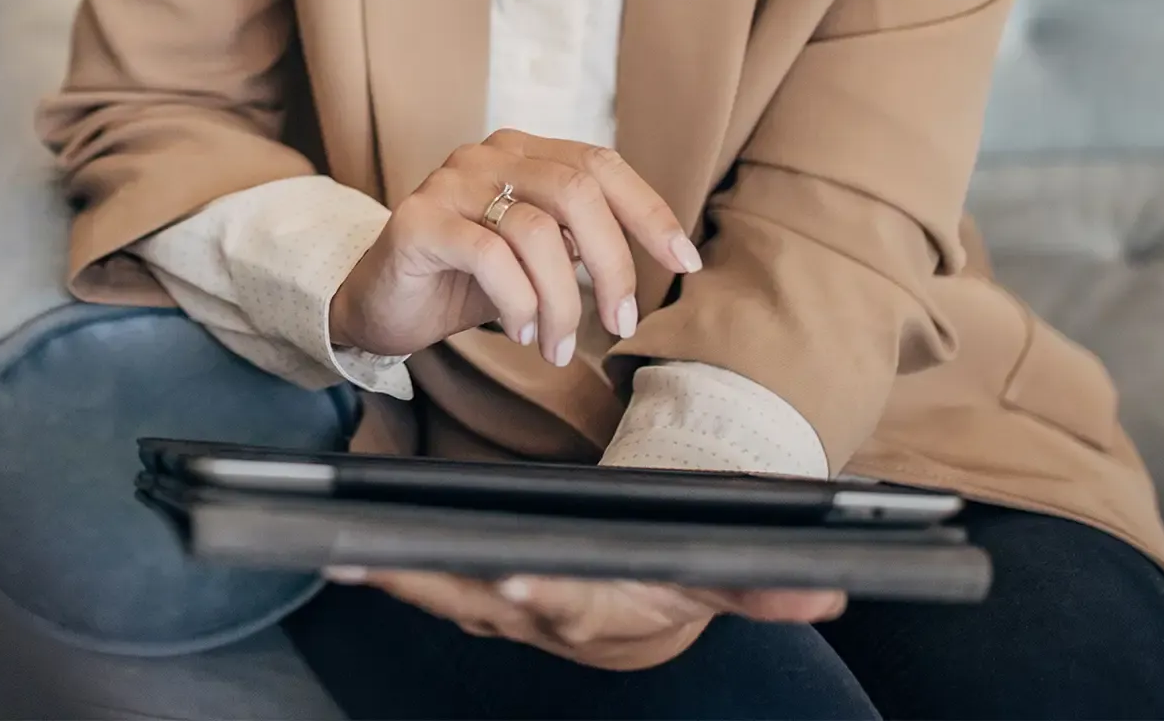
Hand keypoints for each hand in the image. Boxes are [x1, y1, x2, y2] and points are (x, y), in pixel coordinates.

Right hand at [328, 132, 701, 365]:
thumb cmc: (462, 280)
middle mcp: (486, 156)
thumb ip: (577, 241)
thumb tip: (651, 256)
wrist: (378, 303)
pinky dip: (518, 301)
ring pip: (537, 231)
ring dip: (562, 302)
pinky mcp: (418, 222)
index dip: (649, 210)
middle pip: (577, 191)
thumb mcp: (532, 256)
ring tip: (556, 345)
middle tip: (620, 322)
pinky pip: (489, 256)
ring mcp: (449, 184)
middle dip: (613, 263)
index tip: (684, 261)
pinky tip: (520, 331)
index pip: (600, 164)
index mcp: (521, 154)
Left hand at [329, 568, 844, 670]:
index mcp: (598, 607)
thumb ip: (761, 584)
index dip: (550, 593)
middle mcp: (542, 612)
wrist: (636, 603)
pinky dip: (388, 565)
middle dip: (429, 582)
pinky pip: (424, 575)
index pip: (573, 604)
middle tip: (374, 562)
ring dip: (391, 575)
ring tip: (338, 554)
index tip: (524, 579)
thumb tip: (825, 587)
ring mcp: (502, 603)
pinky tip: (342, 551)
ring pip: (440, 588)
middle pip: (481, 597)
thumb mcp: (715, 578)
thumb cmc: (669, 580)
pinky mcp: (474, 584)